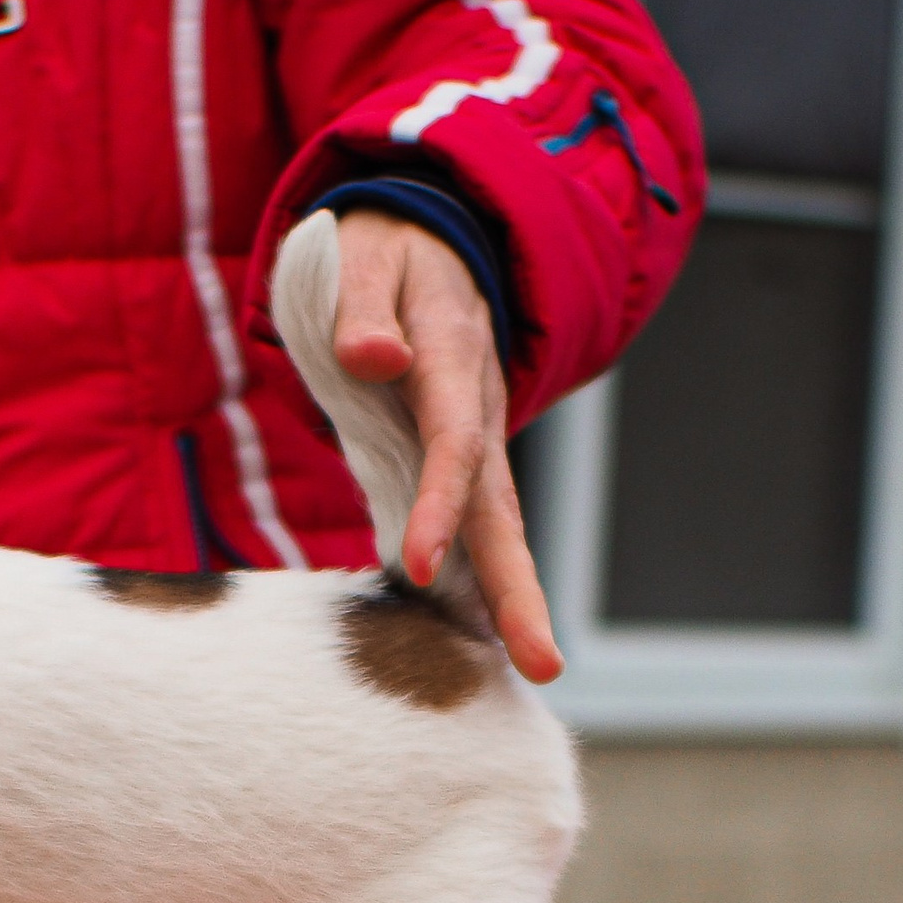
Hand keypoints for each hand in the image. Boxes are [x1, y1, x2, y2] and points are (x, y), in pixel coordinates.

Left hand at [331, 208, 561, 683]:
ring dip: (517, 595)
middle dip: (518, 585)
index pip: (453, 442)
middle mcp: (476, 404)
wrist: (424, 237)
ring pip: (501, 522)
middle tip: (542, 660)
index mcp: (451, 356)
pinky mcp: (463, 456)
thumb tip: (370, 358)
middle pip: (502, 505)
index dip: (442, 504)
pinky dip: (488, 577)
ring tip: (538, 665)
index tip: (422, 565)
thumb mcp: (361, 258)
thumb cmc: (378, 253)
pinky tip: (491, 638)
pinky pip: (479, 521)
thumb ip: (360, 309)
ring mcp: (477, 434)